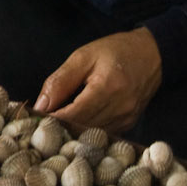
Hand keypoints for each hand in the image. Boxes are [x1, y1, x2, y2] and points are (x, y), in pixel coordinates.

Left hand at [34, 28, 161, 131]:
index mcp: (107, 87)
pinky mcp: (129, 124)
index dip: (51, 121)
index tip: (33, 121)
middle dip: (59, 129)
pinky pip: (103, 134)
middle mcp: (120, 107)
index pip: (73, 115)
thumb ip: (60, 81)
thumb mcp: (83, 57)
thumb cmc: (116, 51)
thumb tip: (40, 106)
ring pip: (91, 135)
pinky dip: (87, 131)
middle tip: (39, 128)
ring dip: (72, 132)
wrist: (153, 54)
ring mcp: (127, 118)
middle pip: (81, 128)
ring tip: (54, 128)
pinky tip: (75, 126)